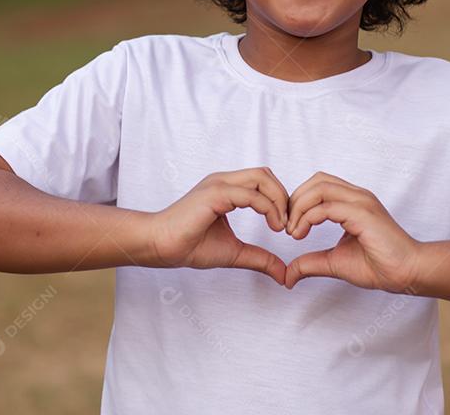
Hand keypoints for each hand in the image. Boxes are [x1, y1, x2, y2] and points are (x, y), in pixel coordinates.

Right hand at [150, 167, 289, 284]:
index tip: (286, 227)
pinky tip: (273, 226)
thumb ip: (260, 258)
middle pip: (266, 174)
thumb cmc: (190, 246)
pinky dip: (268, 208)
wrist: (161, 246)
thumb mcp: (235, 252)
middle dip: (284, 197)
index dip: (280, 200)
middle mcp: (224, 181)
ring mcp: (219, 184)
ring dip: (279, 200)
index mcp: (227, 189)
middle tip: (289, 225)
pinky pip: (250, 194)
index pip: (263, 181)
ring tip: (281, 226)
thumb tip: (284, 274)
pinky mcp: (215, 193)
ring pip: (261, 177)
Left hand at [284, 172, 420, 292]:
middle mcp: (357, 196)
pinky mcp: (362, 213)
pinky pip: (326, 207)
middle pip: (316, 180)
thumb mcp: (334, 262)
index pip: (318, 185)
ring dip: (298, 207)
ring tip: (293, 231)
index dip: (298, 201)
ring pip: (319, 187)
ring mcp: (361, 202)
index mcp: (352, 202)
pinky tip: (301, 234)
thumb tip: (287, 275)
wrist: (406, 272)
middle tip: (287, 226)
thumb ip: (310, 263)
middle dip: (295, 200)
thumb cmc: (379, 265)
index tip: (289, 227)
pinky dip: (307, 218)